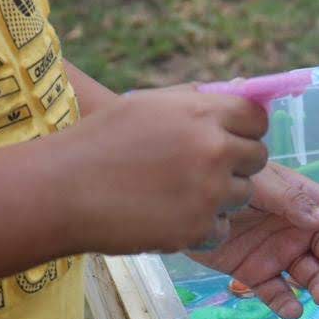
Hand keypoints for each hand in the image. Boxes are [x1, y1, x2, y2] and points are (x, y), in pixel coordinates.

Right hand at [58, 86, 269, 253]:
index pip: (256, 118)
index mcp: (200, 113)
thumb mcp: (145, 104)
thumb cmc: (99, 142)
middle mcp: (212, 150)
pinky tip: (171, 218)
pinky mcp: (198, 228)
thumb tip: (240, 89)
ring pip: (243, 195)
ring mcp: (208, 192)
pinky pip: (222, 229)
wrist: (60, 190)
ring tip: (178, 194)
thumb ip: (195, 101)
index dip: (245, 129)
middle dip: (237, 164)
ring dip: (220, 197)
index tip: (230, 139)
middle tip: (202, 170)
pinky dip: (202, 228)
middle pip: (258, 158)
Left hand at [188, 164, 318, 318]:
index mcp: (307, 203)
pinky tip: (292, 310)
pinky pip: (277, 293)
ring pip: (312, 276)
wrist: (181, 198)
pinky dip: (287, 305)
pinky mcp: (256, 275)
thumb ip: (292, 201)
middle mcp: (298, 231)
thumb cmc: (226, 179)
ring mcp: (279, 254)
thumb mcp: (261, 183)